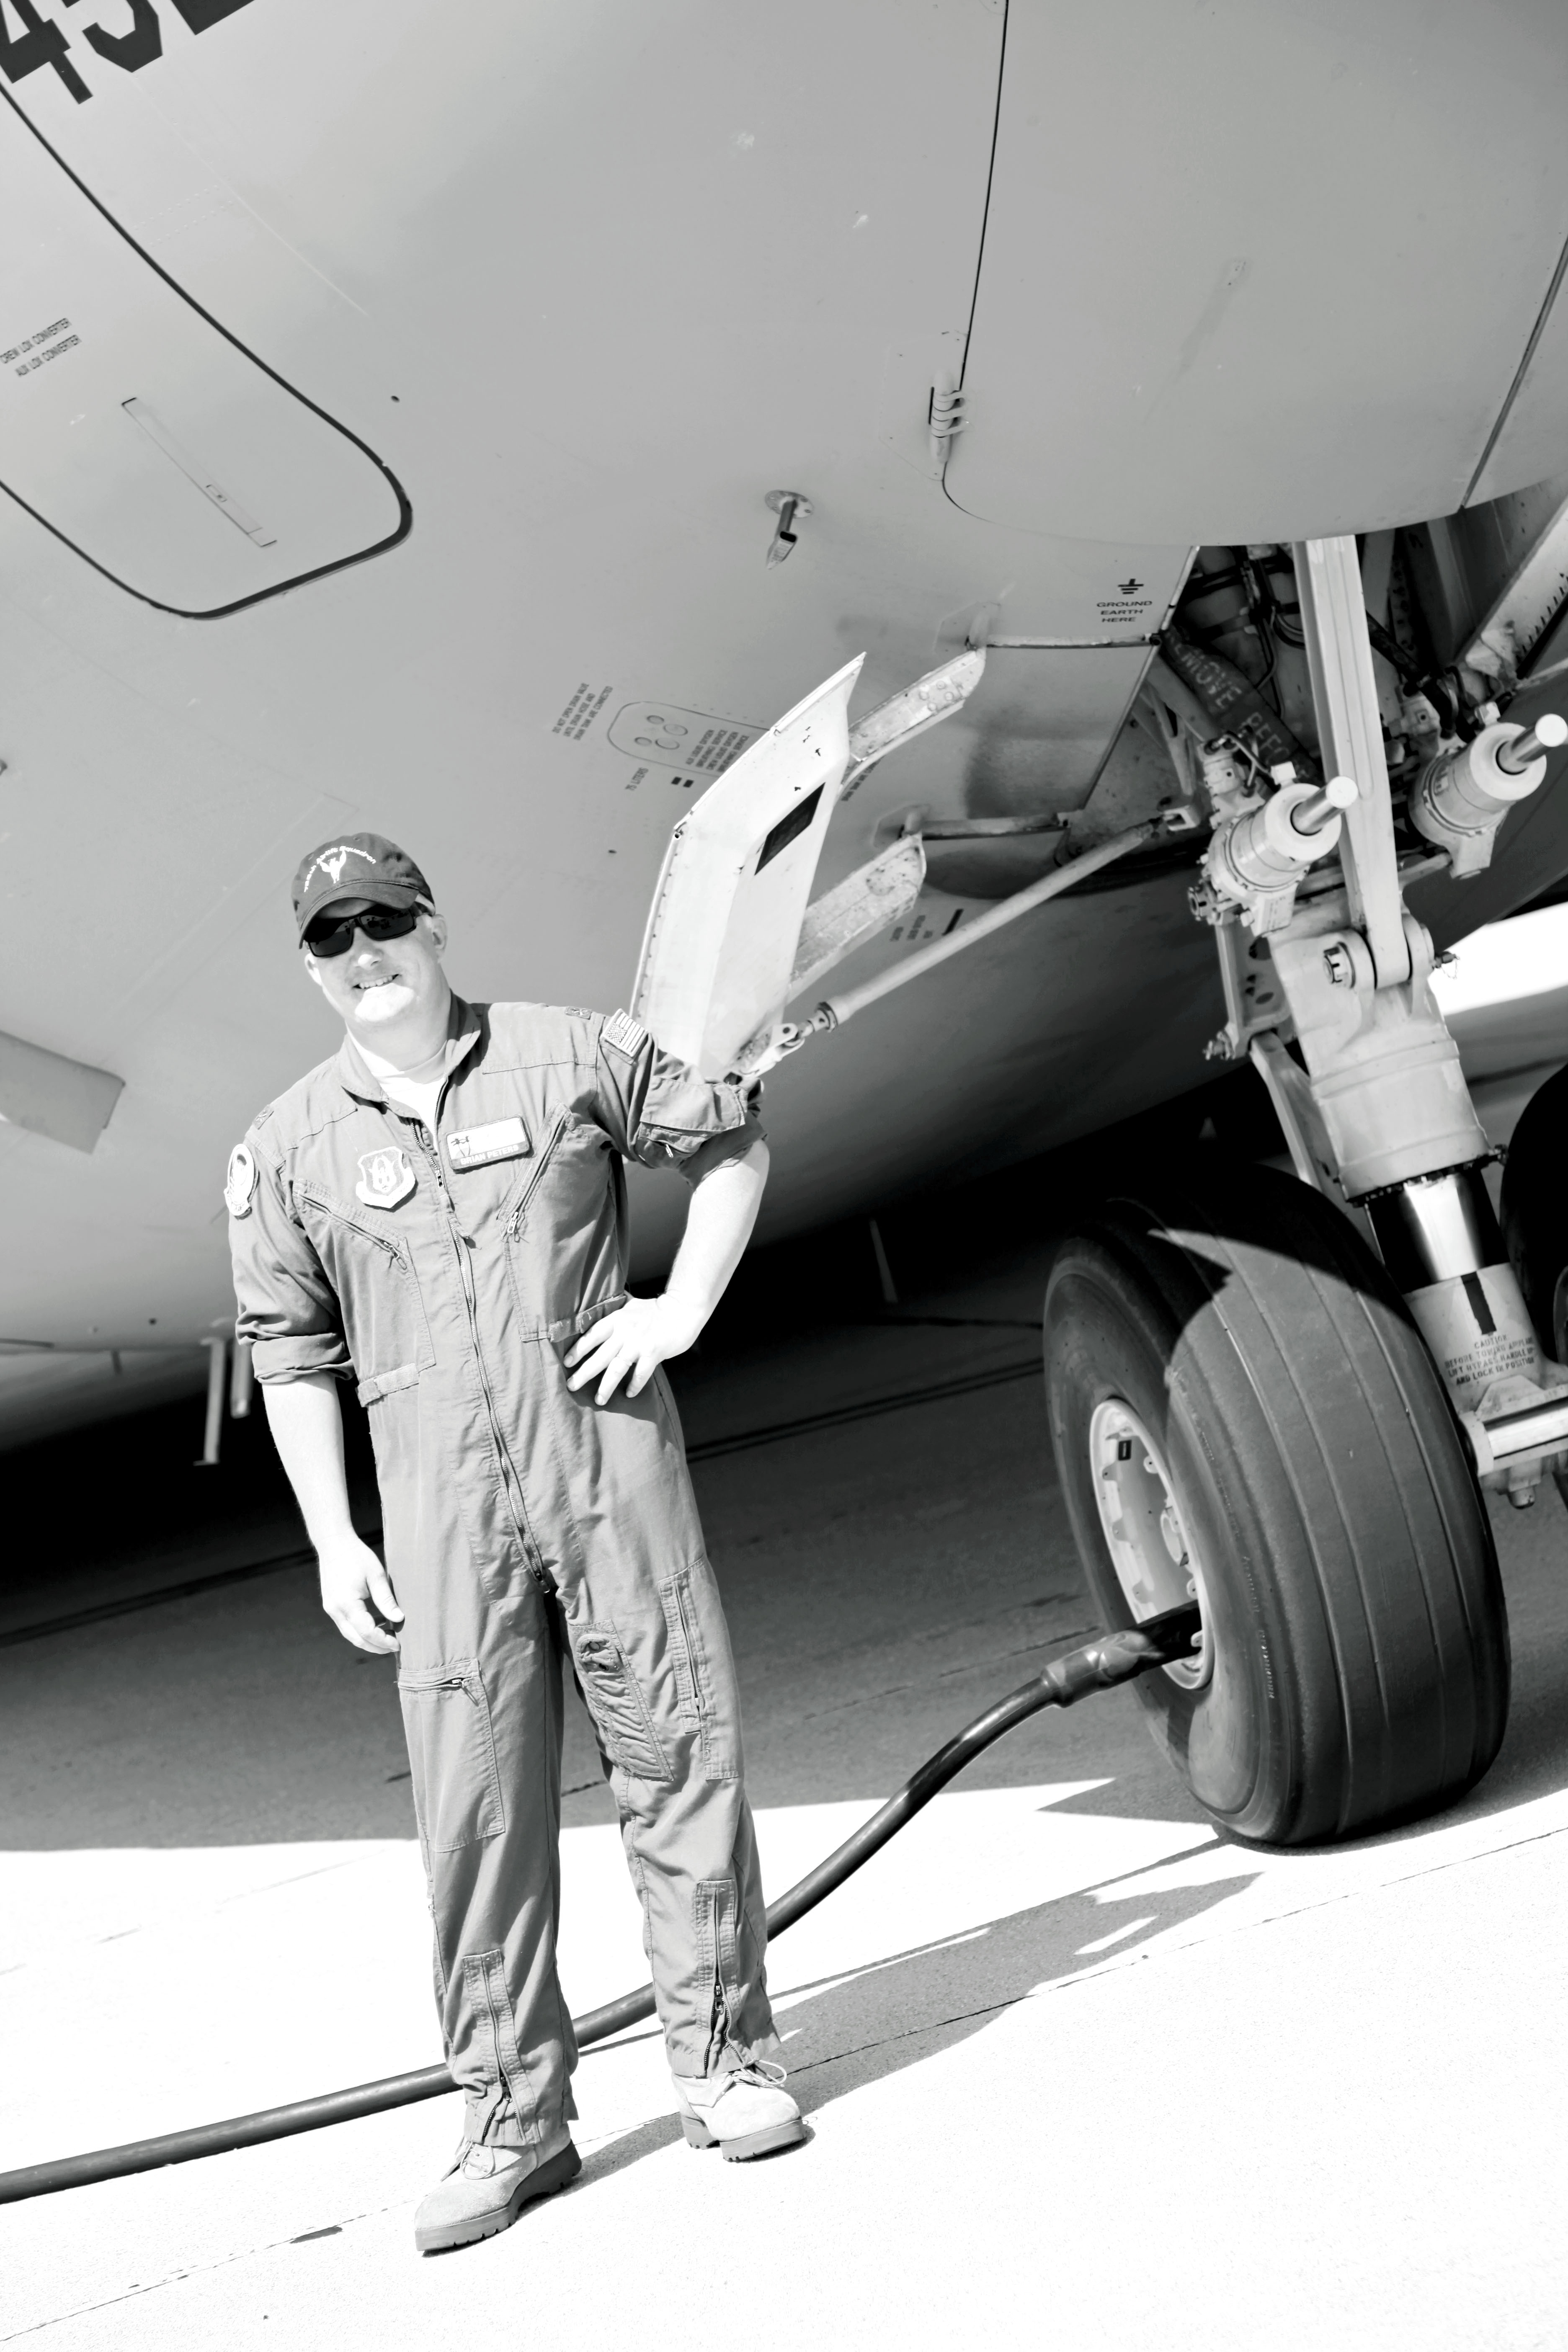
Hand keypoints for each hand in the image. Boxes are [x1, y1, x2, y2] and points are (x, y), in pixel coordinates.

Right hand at [317, 1531, 403, 1654]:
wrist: (333, 1542)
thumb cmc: (356, 1555)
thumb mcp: (376, 1575)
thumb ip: (386, 1600)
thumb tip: (400, 1619)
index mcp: (347, 1603)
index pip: (367, 1632)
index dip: (383, 1641)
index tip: (399, 1644)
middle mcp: (335, 1610)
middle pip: (357, 1639)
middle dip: (376, 1646)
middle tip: (395, 1647)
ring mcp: (331, 1609)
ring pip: (350, 1634)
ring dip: (368, 1640)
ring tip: (388, 1636)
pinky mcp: (331, 1605)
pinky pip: (346, 1625)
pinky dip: (360, 1630)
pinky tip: (376, 1624)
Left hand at [564, 1294, 700, 1403]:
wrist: (683, 1309)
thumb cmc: (655, 1309)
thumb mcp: (630, 1305)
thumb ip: (614, 1309)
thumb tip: (595, 1305)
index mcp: (617, 1319)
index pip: (592, 1335)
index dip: (578, 1349)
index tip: (567, 1362)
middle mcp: (625, 1331)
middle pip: (600, 1355)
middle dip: (584, 1373)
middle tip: (571, 1386)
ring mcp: (640, 1342)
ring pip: (617, 1368)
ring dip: (606, 1385)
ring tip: (599, 1399)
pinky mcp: (654, 1352)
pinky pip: (641, 1373)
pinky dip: (634, 1385)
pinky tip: (628, 1394)